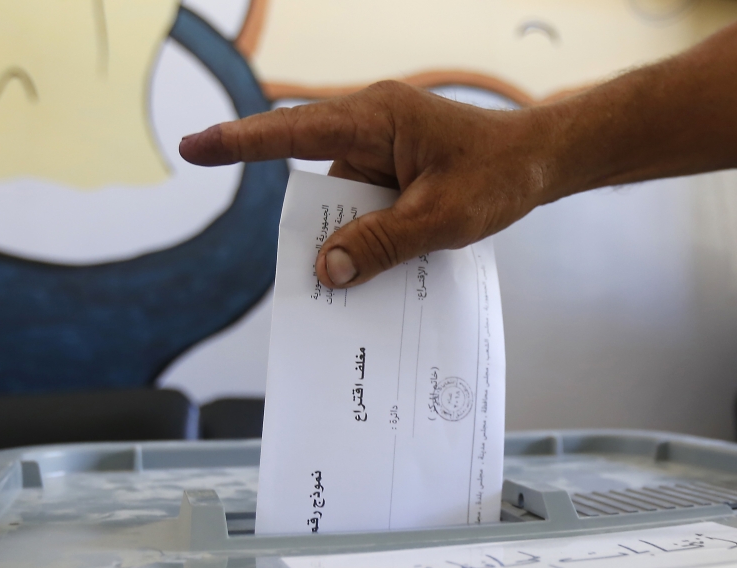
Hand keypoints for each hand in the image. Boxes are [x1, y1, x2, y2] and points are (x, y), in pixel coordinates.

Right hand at [179, 81, 555, 287]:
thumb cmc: (498, 175)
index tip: (194, 149)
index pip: (294, 132)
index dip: (241, 143)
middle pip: (317, 176)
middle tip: (312, 274)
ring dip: (350, 235)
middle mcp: (373, 127)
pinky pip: (367, 202)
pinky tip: (384, 265)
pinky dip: (370, 232)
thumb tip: (328, 271)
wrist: (542, 162)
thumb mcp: (439, 218)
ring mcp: (386, 149)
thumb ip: (381, 243)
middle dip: (316, 222)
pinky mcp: (398, 168)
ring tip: (361, 279)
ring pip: (343, 197)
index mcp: (376, 120)